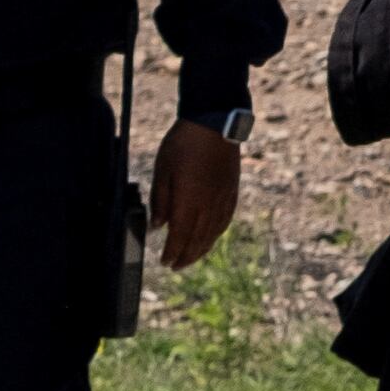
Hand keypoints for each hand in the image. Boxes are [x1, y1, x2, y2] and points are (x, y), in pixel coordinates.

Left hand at [150, 118, 241, 269]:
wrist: (214, 124)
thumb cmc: (183, 144)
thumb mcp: (162, 170)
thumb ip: (161, 200)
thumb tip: (158, 226)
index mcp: (190, 200)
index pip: (181, 235)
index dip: (173, 251)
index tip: (165, 262)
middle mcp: (209, 205)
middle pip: (199, 239)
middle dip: (187, 255)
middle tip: (176, 266)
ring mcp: (223, 199)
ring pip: (213, 232)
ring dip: (202, 248)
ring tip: (192, 257)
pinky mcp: (231, 191)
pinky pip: (225, 219)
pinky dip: (216, 233)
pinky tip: (211, 236)